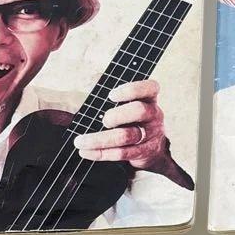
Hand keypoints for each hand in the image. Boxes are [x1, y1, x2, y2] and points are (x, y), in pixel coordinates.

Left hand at [73, 79, 192, 187]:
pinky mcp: (145, 152)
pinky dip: (102, 153)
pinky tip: (87, 152)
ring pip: (127, 136)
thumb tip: (88, 82)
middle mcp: (153, 114)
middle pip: (139, 111)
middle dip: (117, 115)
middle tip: (104, 120)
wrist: (149, 146)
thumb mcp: (123, 102)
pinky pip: (123, 153)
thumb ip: (107, 90)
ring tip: (81, 141)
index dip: (131, 90)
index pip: (149, 87)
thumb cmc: (129, 117)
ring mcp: (151, 134)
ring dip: (100, 139)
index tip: (111, 95)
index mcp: (148, 97)